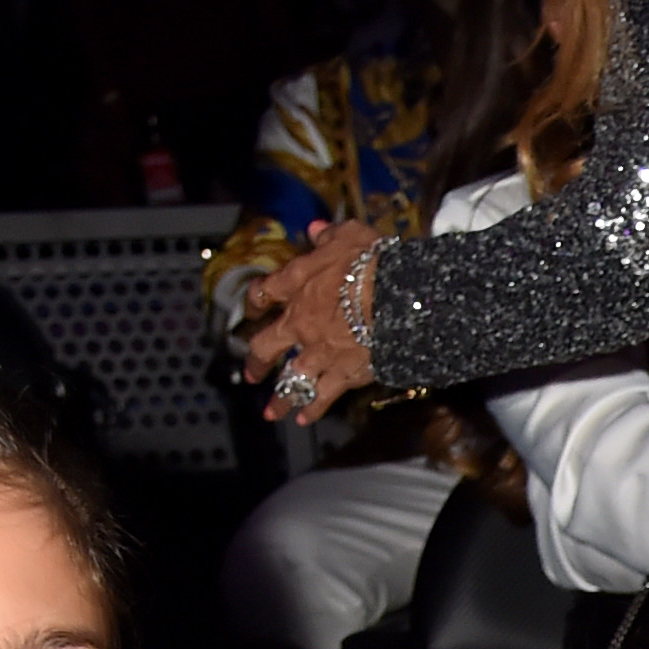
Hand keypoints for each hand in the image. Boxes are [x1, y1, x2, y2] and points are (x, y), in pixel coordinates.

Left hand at [236, 221, 378, 419]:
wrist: (398, 298)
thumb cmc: (373, 262)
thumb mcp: (349, 235)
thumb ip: (328, 235)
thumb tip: (315, 229)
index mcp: (297, 286)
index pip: (265, 292)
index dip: (256, 300)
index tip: (254, 307)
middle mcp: (300, 323)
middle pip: (265, 346)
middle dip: (256, 362)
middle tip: (250, 374)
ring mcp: (319, 352)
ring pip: (290, 380)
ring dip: (279, 398)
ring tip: (271, 414)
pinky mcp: (342, 374)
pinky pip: (321, 396)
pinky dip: (312, 408)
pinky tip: (304, 419)